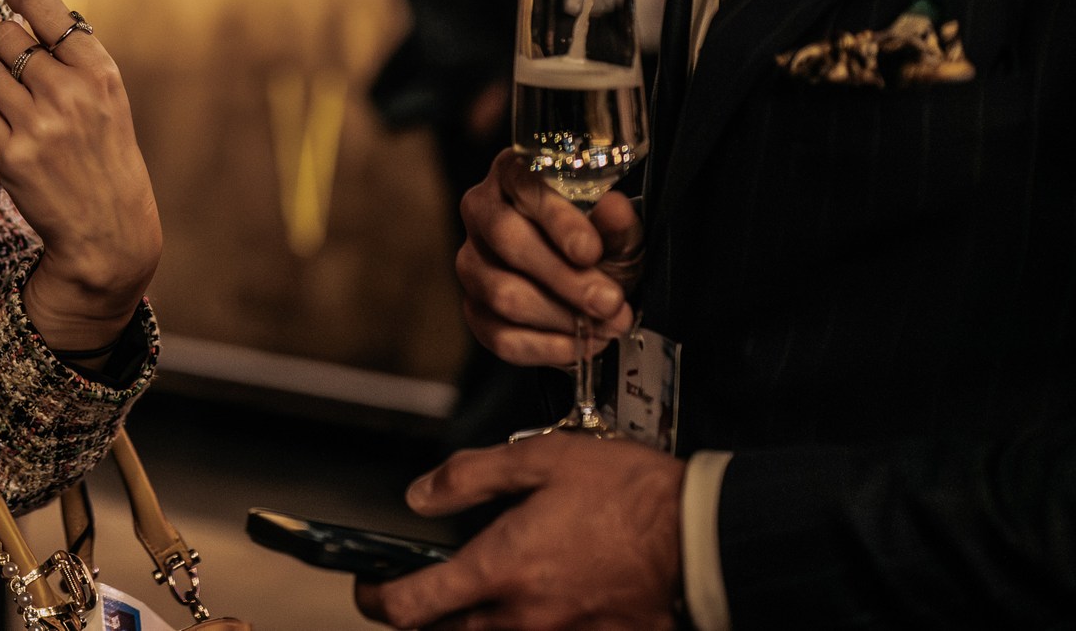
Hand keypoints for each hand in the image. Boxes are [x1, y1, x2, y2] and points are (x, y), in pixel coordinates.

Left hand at [0, 0, 162, 350]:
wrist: (109, 231)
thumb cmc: (105, 156)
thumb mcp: (108, 100)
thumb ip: (75, 59)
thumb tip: (26, 12)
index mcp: (99, 72)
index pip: (48, 8)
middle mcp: (69, 93)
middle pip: (5, 36)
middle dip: (4, 47)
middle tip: (16, 68)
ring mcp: (38, 125)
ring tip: (14, 106)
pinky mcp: (10, 156)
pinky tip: (7, 132)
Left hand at [354, 435, 682, 628]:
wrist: (705, 537)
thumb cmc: (630, 495)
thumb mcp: (540, 461)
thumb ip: (469, 477)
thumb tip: (418, 496)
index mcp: (501, 570)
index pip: (411, 607)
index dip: (377, 598)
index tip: (369, 585)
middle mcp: (524, 619)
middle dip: (421, 620)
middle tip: (419, 590)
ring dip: (472, 626)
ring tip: (474, 595)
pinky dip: (524, 627)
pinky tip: (534, 602)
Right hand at [456, 148, 639, 366]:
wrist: (587, 287)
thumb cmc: (597, 246)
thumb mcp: (617, 232)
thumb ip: (617, 223)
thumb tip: (615, 208)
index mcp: (514, 175)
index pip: (526, 187)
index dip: (559, 221)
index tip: (591, 251)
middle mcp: (482, 211)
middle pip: (508, 241)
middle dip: (565, 278)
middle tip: (609, 301)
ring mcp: (471, 261)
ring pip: (503, 293)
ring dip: (561, 317)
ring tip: (602, 325)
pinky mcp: (473, 308)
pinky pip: (499, 335)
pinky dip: (546, 347)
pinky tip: (578, 344)